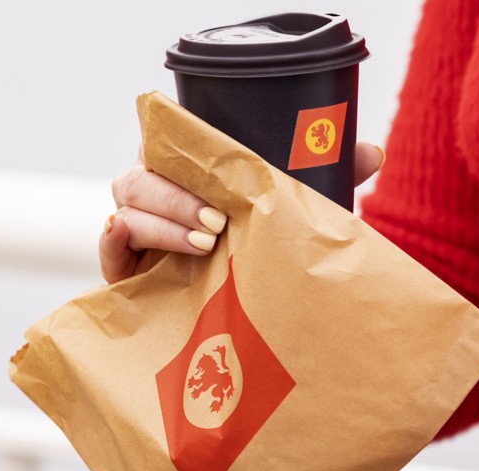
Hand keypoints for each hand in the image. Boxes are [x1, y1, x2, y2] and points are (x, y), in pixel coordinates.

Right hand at [99, 142, 385, 282]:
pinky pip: (107, 244)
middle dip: (178, 195)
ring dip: (162, 221)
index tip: (221, 164)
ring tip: (203, 243)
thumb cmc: (256, 253)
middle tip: (219, 222)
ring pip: (126, 205)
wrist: (233, 319)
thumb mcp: (285, 219)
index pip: (172, 143)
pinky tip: (132, 245)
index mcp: (188, 172)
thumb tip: (371, 152)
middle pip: (144, 174)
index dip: (186, 146)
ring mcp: (134, 228)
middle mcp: (156, 194)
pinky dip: (113, 241)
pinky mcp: (122, 266)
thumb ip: (320, 182)